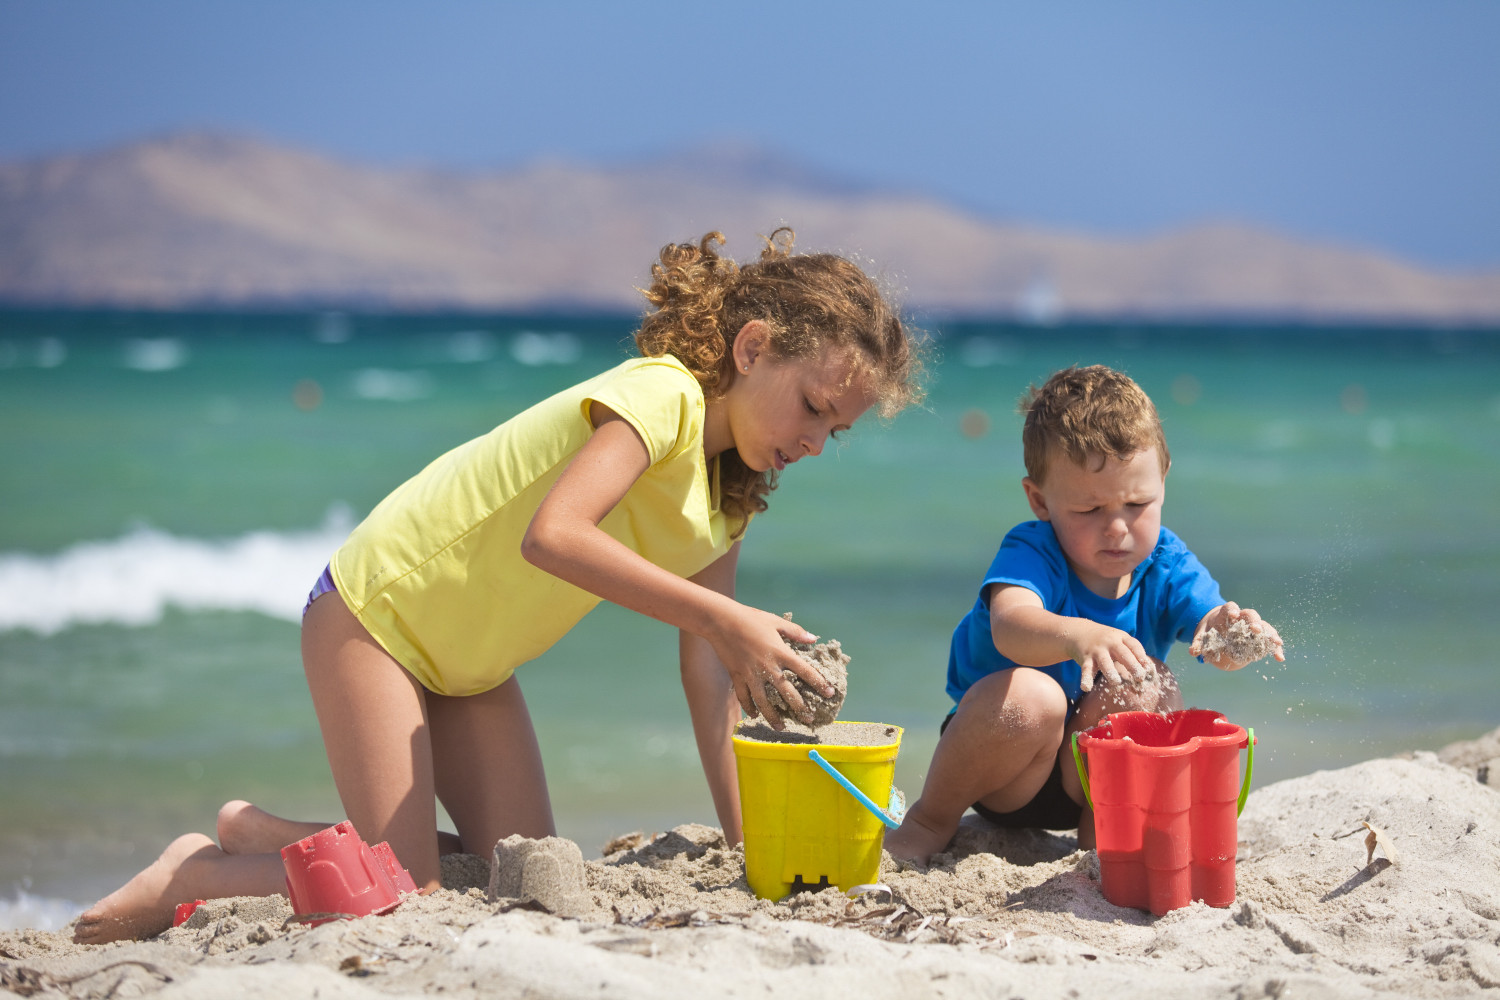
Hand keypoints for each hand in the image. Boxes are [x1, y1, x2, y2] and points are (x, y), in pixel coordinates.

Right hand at [706, 607, 834, 728]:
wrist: (721, 621)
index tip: (829, 693)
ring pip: (764, 701)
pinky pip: (744, 696)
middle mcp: (767, 667)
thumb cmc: (750, 618)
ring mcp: (751, 674)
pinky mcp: (737, 676)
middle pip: (787, 693)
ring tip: (781, 727)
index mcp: (780, 652)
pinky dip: (749, 708)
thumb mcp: (775, 621)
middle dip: (799, 708)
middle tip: (809, 719)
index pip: (804, 671)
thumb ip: (795, 632)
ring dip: (773, 716)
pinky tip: (755, 716)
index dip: (819, 683)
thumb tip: (813, 639)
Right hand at [1065, 620, 1152, 692]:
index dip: (1142, 657)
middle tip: (1139, 677)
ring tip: (1116, 682)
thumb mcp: (1120, 641)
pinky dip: (1086, 678)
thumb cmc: (1107, 642)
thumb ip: (1132, 655)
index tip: (1149, 669)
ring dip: (1110, 671)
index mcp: (1122, 638)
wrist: (1080, 632)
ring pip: (1105, 661)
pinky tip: (1086, 687)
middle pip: (1123, 653)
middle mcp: (1110, 642)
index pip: (1134, 646)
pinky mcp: (1086, 658)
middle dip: (1132, 665)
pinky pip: (1086, 669)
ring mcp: (1097, 650)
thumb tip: (1150, 674)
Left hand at [1189, 602, 1284, 669]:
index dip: (1232, 610)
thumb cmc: (1211, 629)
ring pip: (1264, 626)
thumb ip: (1199, 642)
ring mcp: (1252, 625)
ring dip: (1270, 634)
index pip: (1230, 607)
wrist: (1220, 628)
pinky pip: (1269, 639)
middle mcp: (1242, 617)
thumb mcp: (1203, 634)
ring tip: (1277, 643)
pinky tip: (1279, 658)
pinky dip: (1274, 648)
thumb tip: (1193, 652)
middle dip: (1254, 621)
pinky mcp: (1260, 635)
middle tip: (1256, 629)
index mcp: (1226, 613)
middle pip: (1250, 614)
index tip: (1233, 614)